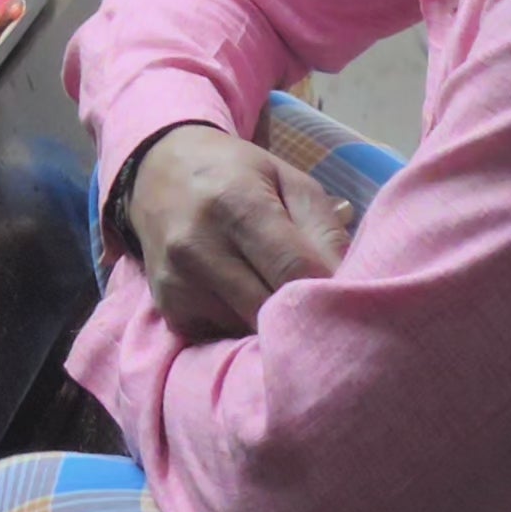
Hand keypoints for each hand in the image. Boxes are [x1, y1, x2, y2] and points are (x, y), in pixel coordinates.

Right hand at [123, 124, 353, 339]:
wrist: (158, 172)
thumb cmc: (237, 175)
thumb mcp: (289, 180)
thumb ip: (325, 229)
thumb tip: (353, 286)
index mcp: (236, 204)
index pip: (295, 270)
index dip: (330, 291)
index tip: (351, 297)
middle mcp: (198, 246)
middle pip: (272, 311)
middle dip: (304, 316)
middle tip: (325, 309)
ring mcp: (178, 284)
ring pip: (249, 331)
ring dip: (273, 325)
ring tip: (281, 299)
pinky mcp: (169, 311)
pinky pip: (224, 338)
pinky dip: (244, 328)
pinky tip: (246, 302)